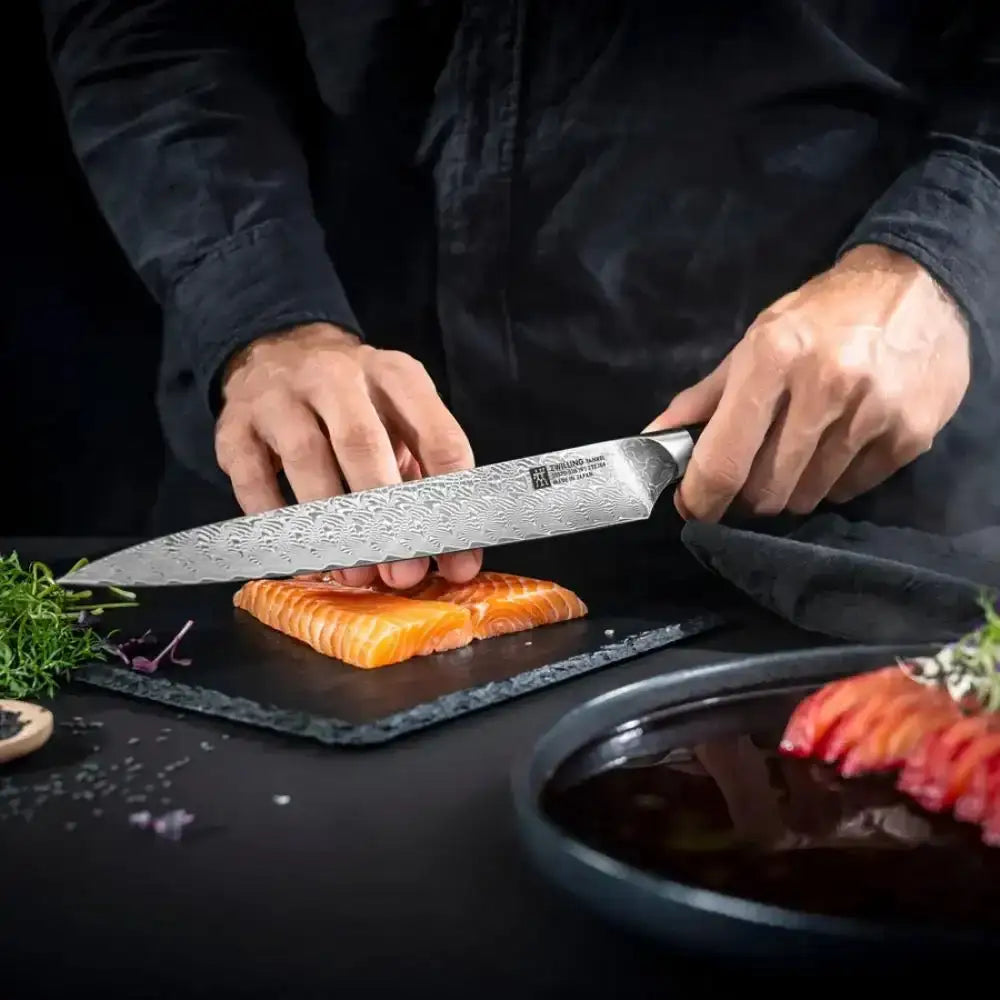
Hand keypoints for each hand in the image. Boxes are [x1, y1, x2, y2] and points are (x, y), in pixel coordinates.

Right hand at [215, 322, 481, 588]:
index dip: (449, 503)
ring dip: (332, 523)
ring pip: (306, 457)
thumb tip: (452, 558)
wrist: (276, 353)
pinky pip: (253, 478)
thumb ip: (424, 476)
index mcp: (396, 375)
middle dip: (386, 516)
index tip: (458, 558)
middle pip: (365, 443)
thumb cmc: (354, 402)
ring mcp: (279, 397)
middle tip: (402, 572)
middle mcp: (337, 376)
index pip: (438, 437)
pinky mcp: (235, 425)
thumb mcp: (399, 418)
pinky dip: (277, 521)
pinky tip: (301, 554)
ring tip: (353, 573)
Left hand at [646, 245, 970, 521]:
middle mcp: (825, 386)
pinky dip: (834, 482)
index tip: (693, 510)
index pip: (724, 459)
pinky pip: (851, 490)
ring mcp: (873, 413)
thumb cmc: (822, 315)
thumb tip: (654, 437)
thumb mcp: (755, 341)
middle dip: (746, 498)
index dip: (701, 498)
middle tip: (747, 480)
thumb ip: (704, 396)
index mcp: (773, 358)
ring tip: (797, 455)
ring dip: (792, 489)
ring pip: (808, 497)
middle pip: (766, 490)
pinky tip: (837, 447)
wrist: (919, 285)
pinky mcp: (911, 434)